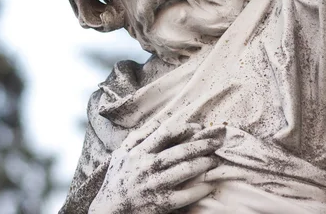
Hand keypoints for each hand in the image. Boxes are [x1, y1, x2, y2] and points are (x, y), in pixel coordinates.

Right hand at [88, 123, 220, 213]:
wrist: (108, 212)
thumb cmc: (116, 180)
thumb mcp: (120, 154)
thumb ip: (137, 137)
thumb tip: (158, 121)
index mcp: (137, 152)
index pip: (165, 133)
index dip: (185, 128)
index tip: (198, 127)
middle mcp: (145, 166)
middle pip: (179, 151)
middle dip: (201, 144)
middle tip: (217, 141)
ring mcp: (153, 185)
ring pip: (184, 170)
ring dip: (203, 164)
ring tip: (215, 160)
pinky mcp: (160, 203)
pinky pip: (185, 195)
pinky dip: (199, 190)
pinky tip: (209, 185)